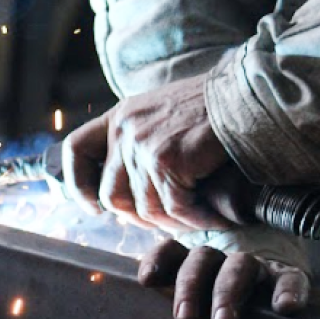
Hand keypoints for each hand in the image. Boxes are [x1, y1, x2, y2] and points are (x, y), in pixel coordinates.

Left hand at [62, 73, 230, 230]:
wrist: (243, 95)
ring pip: (145, 209)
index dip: (79, 184)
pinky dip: (197, 220)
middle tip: (168, 221)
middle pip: (111, 195)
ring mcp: (143, 144)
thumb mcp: (159, 115)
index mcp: (118, 116)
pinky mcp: (167, 159)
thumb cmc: (209, 109)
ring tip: (199, 218)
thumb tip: (131, 192)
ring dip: (174, 223)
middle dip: (138, 218)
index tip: (95, 207)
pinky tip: (214, 217)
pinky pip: (174, 209)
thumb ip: (138, 141)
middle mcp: (124, 129)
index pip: (76, 149)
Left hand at [138, 239, 309, 318]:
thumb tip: (171, 315)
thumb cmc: (223, 309)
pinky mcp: (288, 276)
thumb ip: (186, 308)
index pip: (172, 251)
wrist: (277, 301)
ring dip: (228, 291)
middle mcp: (223, 259)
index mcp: (196, 264)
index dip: (158, 261)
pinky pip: (290, 278)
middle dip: (190, 287)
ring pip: (239, 265)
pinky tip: (284, 307)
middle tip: (184, 318)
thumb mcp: (201, 305)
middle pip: (202, 259)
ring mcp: (257, 266)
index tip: (146, 280)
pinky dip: (287, 290)